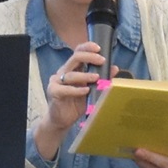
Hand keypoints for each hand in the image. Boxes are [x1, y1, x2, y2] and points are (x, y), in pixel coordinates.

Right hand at [33, 42, 108, 163]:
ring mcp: (56, 81)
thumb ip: (102, 79)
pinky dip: (77, 90)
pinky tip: (86, 91)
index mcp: (72, 68)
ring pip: (71, 74)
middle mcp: (63, 72)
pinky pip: (65, 89)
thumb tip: (115, 68)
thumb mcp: (92, 90)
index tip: (99, 48)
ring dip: (85, 75)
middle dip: (89, 57)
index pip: (78, 52)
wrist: (62, 120)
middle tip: (101, 60)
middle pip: (75, 58)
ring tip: (96, 78)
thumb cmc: (76, 103)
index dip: (87, 47)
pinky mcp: (53, 92)